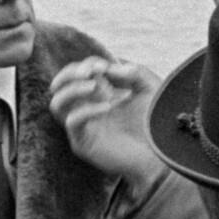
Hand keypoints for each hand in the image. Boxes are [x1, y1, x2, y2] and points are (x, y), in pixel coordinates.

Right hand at [50, 55, 168, 191]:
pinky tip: (109, 106)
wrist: (162, 154)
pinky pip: (72, 121)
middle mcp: (86, 109)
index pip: (79, 73)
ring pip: (57, 103)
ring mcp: (83, 127)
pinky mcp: (83, 143)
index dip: (88, 65)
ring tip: (96, 87)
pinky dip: (88, 109)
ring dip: (74, 89)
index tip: (105, 66)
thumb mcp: (150, 89)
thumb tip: (111, 68)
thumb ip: (135, 72)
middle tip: (91, 72)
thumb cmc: (156, 122)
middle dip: (71, 72)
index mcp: (98, 94)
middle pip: (59, 85)